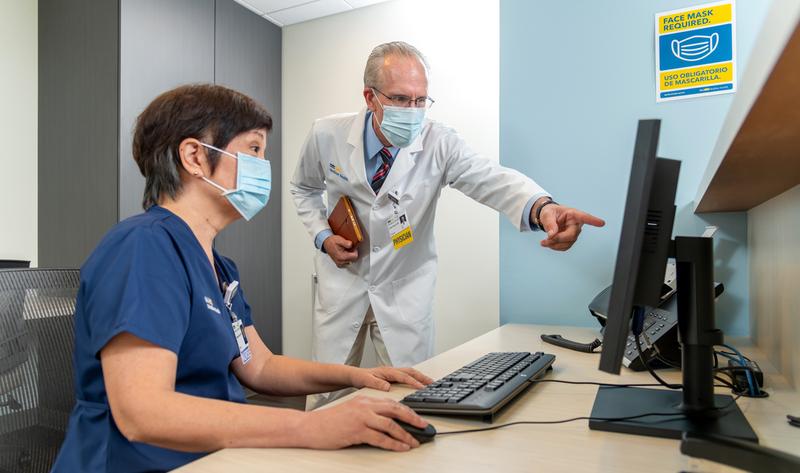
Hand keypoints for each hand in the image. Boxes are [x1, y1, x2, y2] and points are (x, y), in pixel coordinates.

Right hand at [299, 395, 427, 450]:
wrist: (310, 427)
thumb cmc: (330, 422)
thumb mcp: (352, 411)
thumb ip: (369, 413)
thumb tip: (388, 423)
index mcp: (365, 399)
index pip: (392, 403)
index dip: (408, 410)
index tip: (418, 418)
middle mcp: (365, 406)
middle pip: (395, 410)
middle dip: (413, 419)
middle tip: (424, 426)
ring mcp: (361, 418)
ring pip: (390, 425)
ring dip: (405, 434)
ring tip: (415, 442)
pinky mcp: (356, 431)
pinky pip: (380, 438)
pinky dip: (394, 444)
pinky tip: (401, 448)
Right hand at [323, 235, 357, 267]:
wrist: (326, 243)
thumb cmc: (332, 241)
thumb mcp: (340, 240)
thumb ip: (346, 243)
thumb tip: (351, 245)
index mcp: (342, 257)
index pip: (355, 256)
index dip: (355, 250)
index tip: (352, 247)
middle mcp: (340, 262)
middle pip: (353, 259)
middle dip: (352, 253)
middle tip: (348, 248)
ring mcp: (339, 263)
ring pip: (350, 261)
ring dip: (350, 256)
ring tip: (345, 250)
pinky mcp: (339, 264)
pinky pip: (346, 262)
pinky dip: (346, 258)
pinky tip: (344, 254)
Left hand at [350, 366, 433, 390]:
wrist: (354, 375)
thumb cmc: (360, 377)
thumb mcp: (366, 381)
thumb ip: (376, 383)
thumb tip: (387, 387)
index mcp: (387, 371)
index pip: (404, 376)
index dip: (414, 382)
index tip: (422, 388)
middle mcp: (392, 370)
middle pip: (411, 372)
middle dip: (423, 377)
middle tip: (433, 383)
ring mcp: (393, 372)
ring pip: (410, 373)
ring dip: (421, 377)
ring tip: (430, 383)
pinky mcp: (393, 376)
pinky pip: (407, 376)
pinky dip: (415, 378)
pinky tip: (419, 384)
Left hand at [534, 203, 604, 250]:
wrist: (548, 218)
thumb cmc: (549, 213)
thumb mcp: (547, 214)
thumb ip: (549, 223)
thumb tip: (552, 235)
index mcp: (573, 214)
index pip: (584, 217)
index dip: (593, 220)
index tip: (602, 223)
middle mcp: (576, 224)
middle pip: (572, 235)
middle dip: (558, 238)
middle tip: (546, 239)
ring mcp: (574, 233)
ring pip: (568, 243)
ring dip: (555, 245)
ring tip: (543, 242)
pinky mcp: (570, 241)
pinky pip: (564, 247)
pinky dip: (555, 247)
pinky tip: (548, 244)